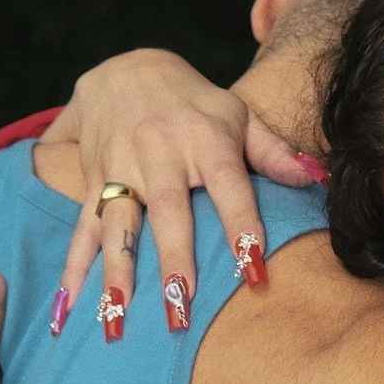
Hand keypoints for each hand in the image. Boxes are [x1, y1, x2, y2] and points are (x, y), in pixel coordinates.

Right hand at [49, 51, 320, 330]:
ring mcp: (120, 167)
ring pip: (117, 221)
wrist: (124, 68)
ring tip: (117, 315)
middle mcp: (159, 152)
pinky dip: (73, 268)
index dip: (240, 224)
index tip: (253, 268)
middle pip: (167, 209)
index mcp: (205, 138)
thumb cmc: (195, 104)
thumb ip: (273, 151)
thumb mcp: (237, 115)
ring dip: (116, 270)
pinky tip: (68, 310)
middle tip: (180, 302)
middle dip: (172, 256)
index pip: (228, 184)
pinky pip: (81, 227)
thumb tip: (315, 178)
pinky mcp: (92, 179)